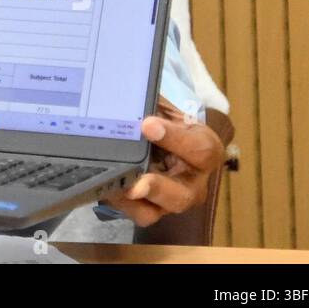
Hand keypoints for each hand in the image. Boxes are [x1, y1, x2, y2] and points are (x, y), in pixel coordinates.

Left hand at [100, 96, 224, 226]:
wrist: (152, 133)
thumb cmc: (161, 117)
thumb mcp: (161, 106)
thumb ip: (149, 103)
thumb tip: (123, 94)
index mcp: (204, 148)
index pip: (201, 149)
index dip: (176, 139)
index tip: (147, 125)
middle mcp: (193, 181)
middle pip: (184, 195)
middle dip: (158, 188)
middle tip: (138, 182)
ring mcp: (171, 199)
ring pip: (156, 211)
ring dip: (133, 200)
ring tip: (115, 186)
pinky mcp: (150, 209)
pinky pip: (135, 213)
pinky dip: (118, 202)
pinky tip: (104, 186)